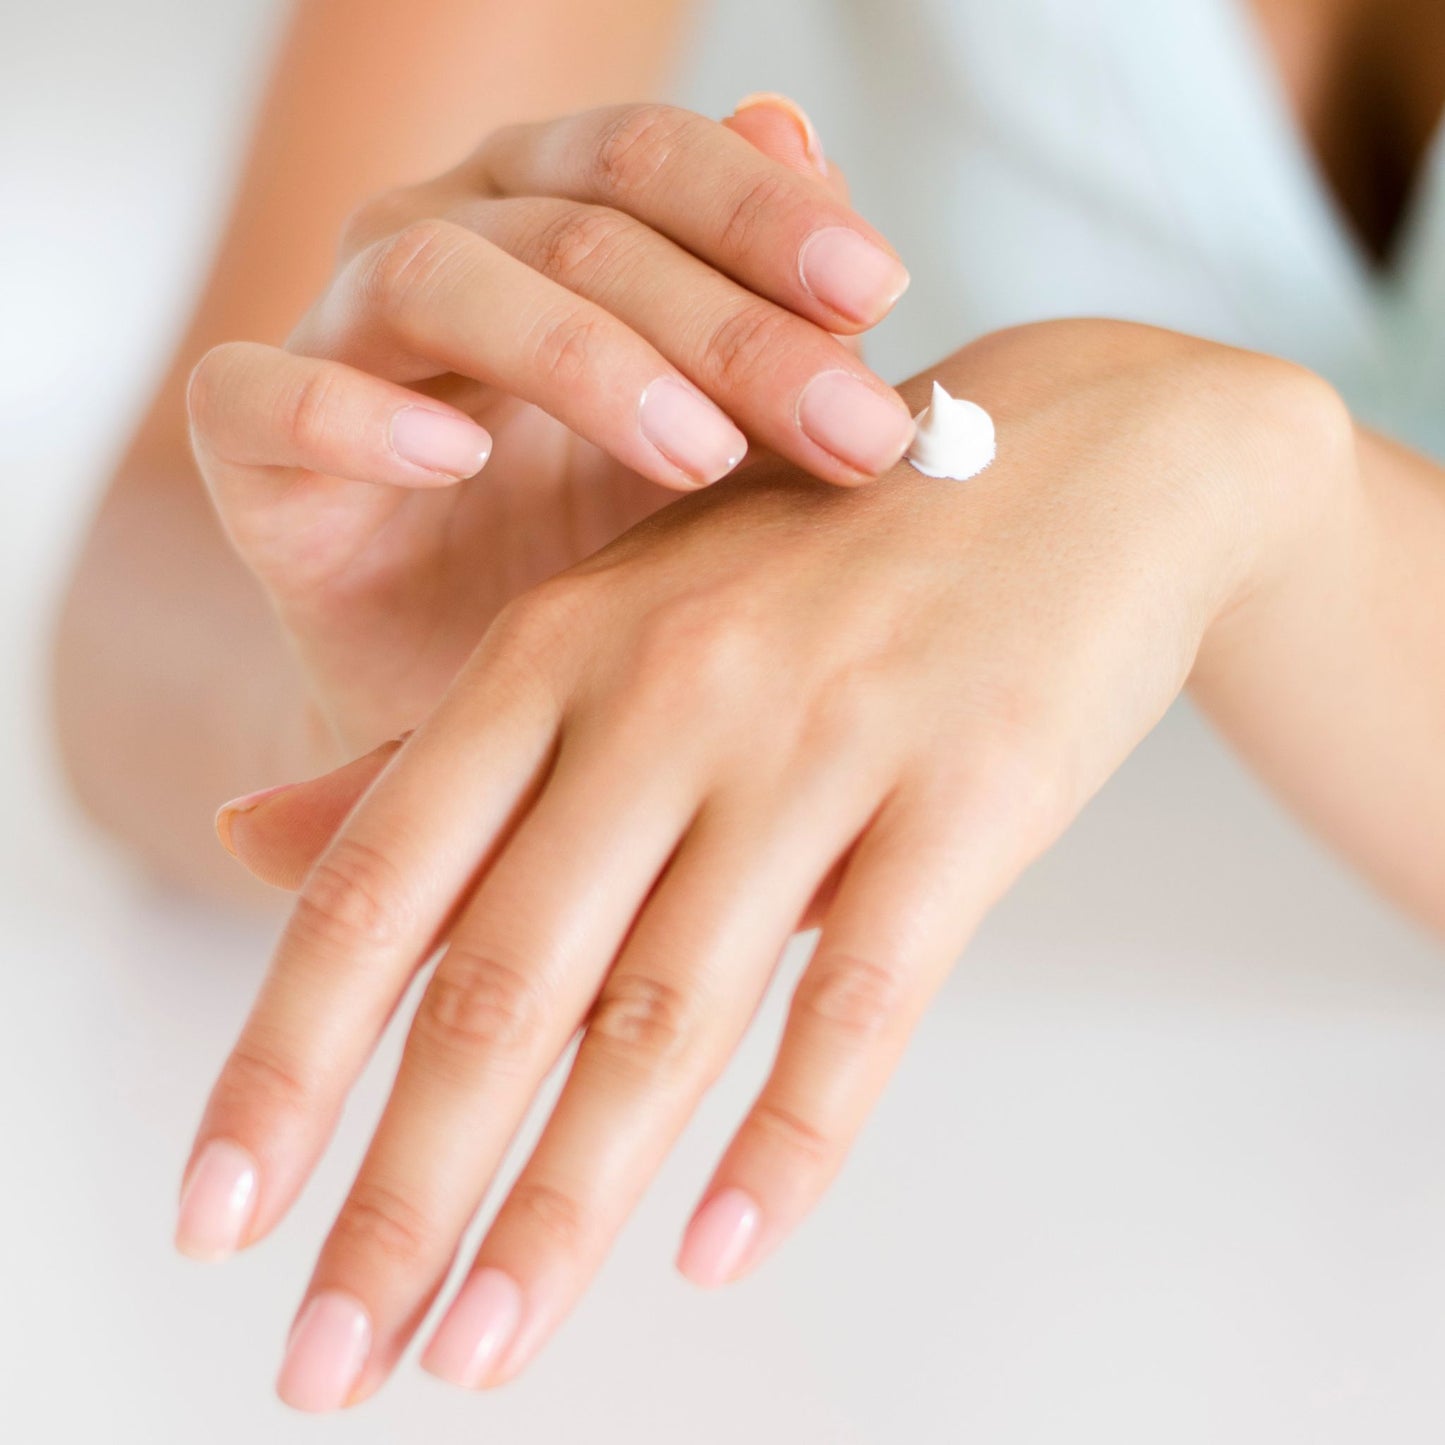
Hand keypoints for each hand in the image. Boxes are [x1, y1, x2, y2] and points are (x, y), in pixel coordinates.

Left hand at [180, 320, 1351, 1408]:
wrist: (1078, 464)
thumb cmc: (826, 564)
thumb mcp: (619, 617)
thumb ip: (446, 751)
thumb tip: (248, 842)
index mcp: (558, 652)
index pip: (379, 888)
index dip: (282, 1065)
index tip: (217, 1220)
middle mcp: (668, 694)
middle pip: (502, 984)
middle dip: (402, 1193)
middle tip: (330, 1366)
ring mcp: (821, 743)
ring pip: (666, 1015)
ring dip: (565, 1208)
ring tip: (487, 1349)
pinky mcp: (967, 795)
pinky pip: (861, 999)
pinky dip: (787, 1142)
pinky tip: (716, 1251)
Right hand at [185, 96, 913, 756]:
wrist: (473, 691)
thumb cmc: (594, 550)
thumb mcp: (715, 442)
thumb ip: (759, 306)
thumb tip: (799, 125)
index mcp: (550, 214)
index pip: (654, 160)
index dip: (766, 217)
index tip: (876, 296)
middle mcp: (439, 241)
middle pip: (577, 225)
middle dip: (724, 324)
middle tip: (841, 427)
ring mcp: (336, 335)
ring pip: (435, 277)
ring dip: (581, 358)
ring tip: (696, 455)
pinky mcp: (248, 446)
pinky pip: (266, 398)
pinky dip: (359, 418)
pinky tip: (462, 459)